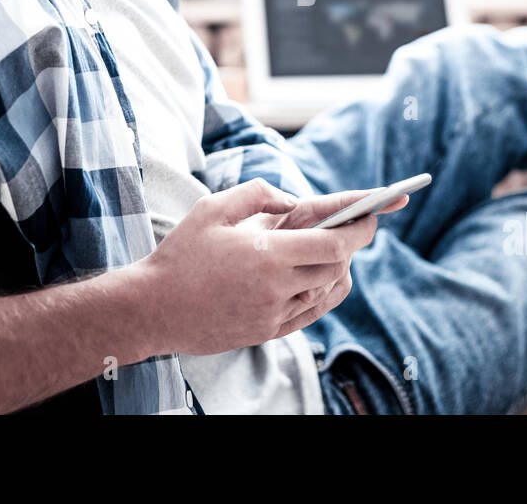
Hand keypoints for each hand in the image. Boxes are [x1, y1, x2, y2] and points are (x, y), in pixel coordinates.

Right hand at [134, 179, 389, 354]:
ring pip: (327, 292)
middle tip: (361, 224)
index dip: (360, 228)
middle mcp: (275, 288)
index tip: (374, 212)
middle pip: (337, 267)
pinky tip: (322, 278)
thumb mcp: (213, 207)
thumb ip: (258, 194)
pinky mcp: (266, 332)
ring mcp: (272, 315)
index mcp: (266, 254)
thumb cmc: (180, 254)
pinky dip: (323, 292)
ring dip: (340, 268)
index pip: (334, 245)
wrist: (152, 309)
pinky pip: (310, 313)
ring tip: (338, 247)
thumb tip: (294, 199)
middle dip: (355, 243)